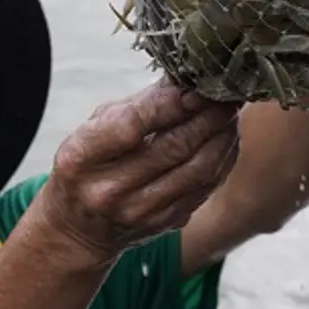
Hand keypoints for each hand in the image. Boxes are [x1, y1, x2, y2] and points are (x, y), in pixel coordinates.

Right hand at [36, 78, 240, 263]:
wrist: (79, 229)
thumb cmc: (86, 165)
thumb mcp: (93, 128)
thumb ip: (138, 106)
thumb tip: (184, 80)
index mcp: (80, 158)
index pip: (131, 126)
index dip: (169, 104)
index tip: (194, 85)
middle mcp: (109, 190)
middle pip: (174, 147)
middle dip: (207, 115)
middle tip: (225, 92)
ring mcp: (139, 212)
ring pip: (198, 169)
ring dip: (222, 136)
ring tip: (229, 112)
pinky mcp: (165, 223)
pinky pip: (206, 188)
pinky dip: (222, 159)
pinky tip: (226, 138)